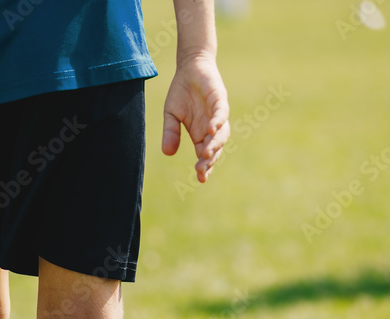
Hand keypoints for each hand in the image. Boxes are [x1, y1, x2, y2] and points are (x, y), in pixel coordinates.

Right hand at [162, 56, 229, 182]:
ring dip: (215, 144)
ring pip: (222, 133)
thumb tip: (168, 154)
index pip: (205, 154)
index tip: (200, 179)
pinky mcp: (219, 100)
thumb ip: (171, 133)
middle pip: (215, 147)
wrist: (189, 68)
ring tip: (206, 153)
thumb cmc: (181, 92)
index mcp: (200, 133)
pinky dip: (217, 122)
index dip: (205, 166)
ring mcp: (217, 114)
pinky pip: (221, 113)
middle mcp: (211, 127)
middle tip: (201, 170)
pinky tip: (210, 130)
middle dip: (209, 159)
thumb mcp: (171, 115)